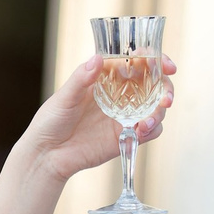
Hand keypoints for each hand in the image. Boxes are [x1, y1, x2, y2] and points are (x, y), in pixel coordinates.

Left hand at [14, 52, 176, 182]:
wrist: (47, 155)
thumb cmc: (51, 121)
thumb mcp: (64, 98)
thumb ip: (81, 79)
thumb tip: (98, 59)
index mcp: (107, 77)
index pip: (138, 62)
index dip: (156, 60)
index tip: (167, 65)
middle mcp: (120, 94)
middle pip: (155, 85)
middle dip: (166, 88)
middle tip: (166, 99)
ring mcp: (125, 115)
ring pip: (156, 108)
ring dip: (159, 113)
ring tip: (144, 123)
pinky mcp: (126, 136)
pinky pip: (150, 131)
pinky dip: (152, 129)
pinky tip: (141, 131)